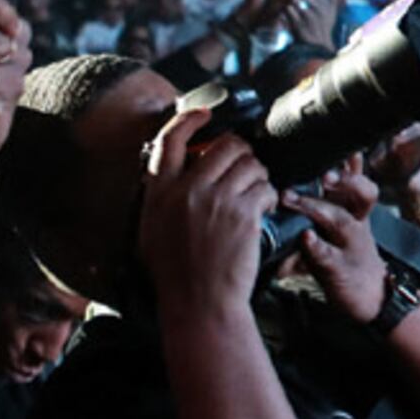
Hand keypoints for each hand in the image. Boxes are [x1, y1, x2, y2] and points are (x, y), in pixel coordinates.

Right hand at [138, 101, 273, 319]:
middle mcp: (186, 191)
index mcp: (159, 193)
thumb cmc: (177, 274)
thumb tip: (170, 175)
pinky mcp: (243, 213)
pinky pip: (265, 187)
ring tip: (255, 194)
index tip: (204, 114)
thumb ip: (160, 199)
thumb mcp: (151, 231)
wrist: (200, 304)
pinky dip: (268, 195)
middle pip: (224, 145)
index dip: (189, 119)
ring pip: (250, 163)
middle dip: (241, 152)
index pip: (169, 140)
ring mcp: (216, 200)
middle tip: (245, 168)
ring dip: (258, 175)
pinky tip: (262, 210)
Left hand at [280, 166, 390, 325]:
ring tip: (293, 198)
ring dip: (316, 207)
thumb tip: (322, 169)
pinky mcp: (341, 269)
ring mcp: (351, 246)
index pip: (360, 180)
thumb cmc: (350, 254)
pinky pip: (328, 255)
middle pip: (361, 195)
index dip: (354, 165)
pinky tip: (306, 238)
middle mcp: (357, 223)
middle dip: (344, 180)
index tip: (349, 151)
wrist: (373, 298)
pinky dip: (315, 246)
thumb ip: (333, 198)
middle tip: (324, 173)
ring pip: (341, 221)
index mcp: (356, 210)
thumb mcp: (345, 224)